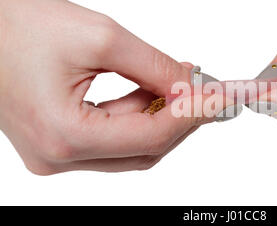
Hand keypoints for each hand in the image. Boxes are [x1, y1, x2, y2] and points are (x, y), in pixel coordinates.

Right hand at [0, 0, 209, 174]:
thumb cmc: (20, 25)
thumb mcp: (101, 38)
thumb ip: (154, 67)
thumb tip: (191, 87)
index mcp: (63, 136)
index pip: (152, 136)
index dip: (194, 114)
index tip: (223, 98)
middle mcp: (58, 157)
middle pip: (145, 150)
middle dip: (183, 119)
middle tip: (210, 91)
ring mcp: (56, 155)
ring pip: (132, 147)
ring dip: (162, 116)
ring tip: (181, 81)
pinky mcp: (59, 144)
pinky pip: (113, 140)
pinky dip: (139, 116)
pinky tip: (152, 90)